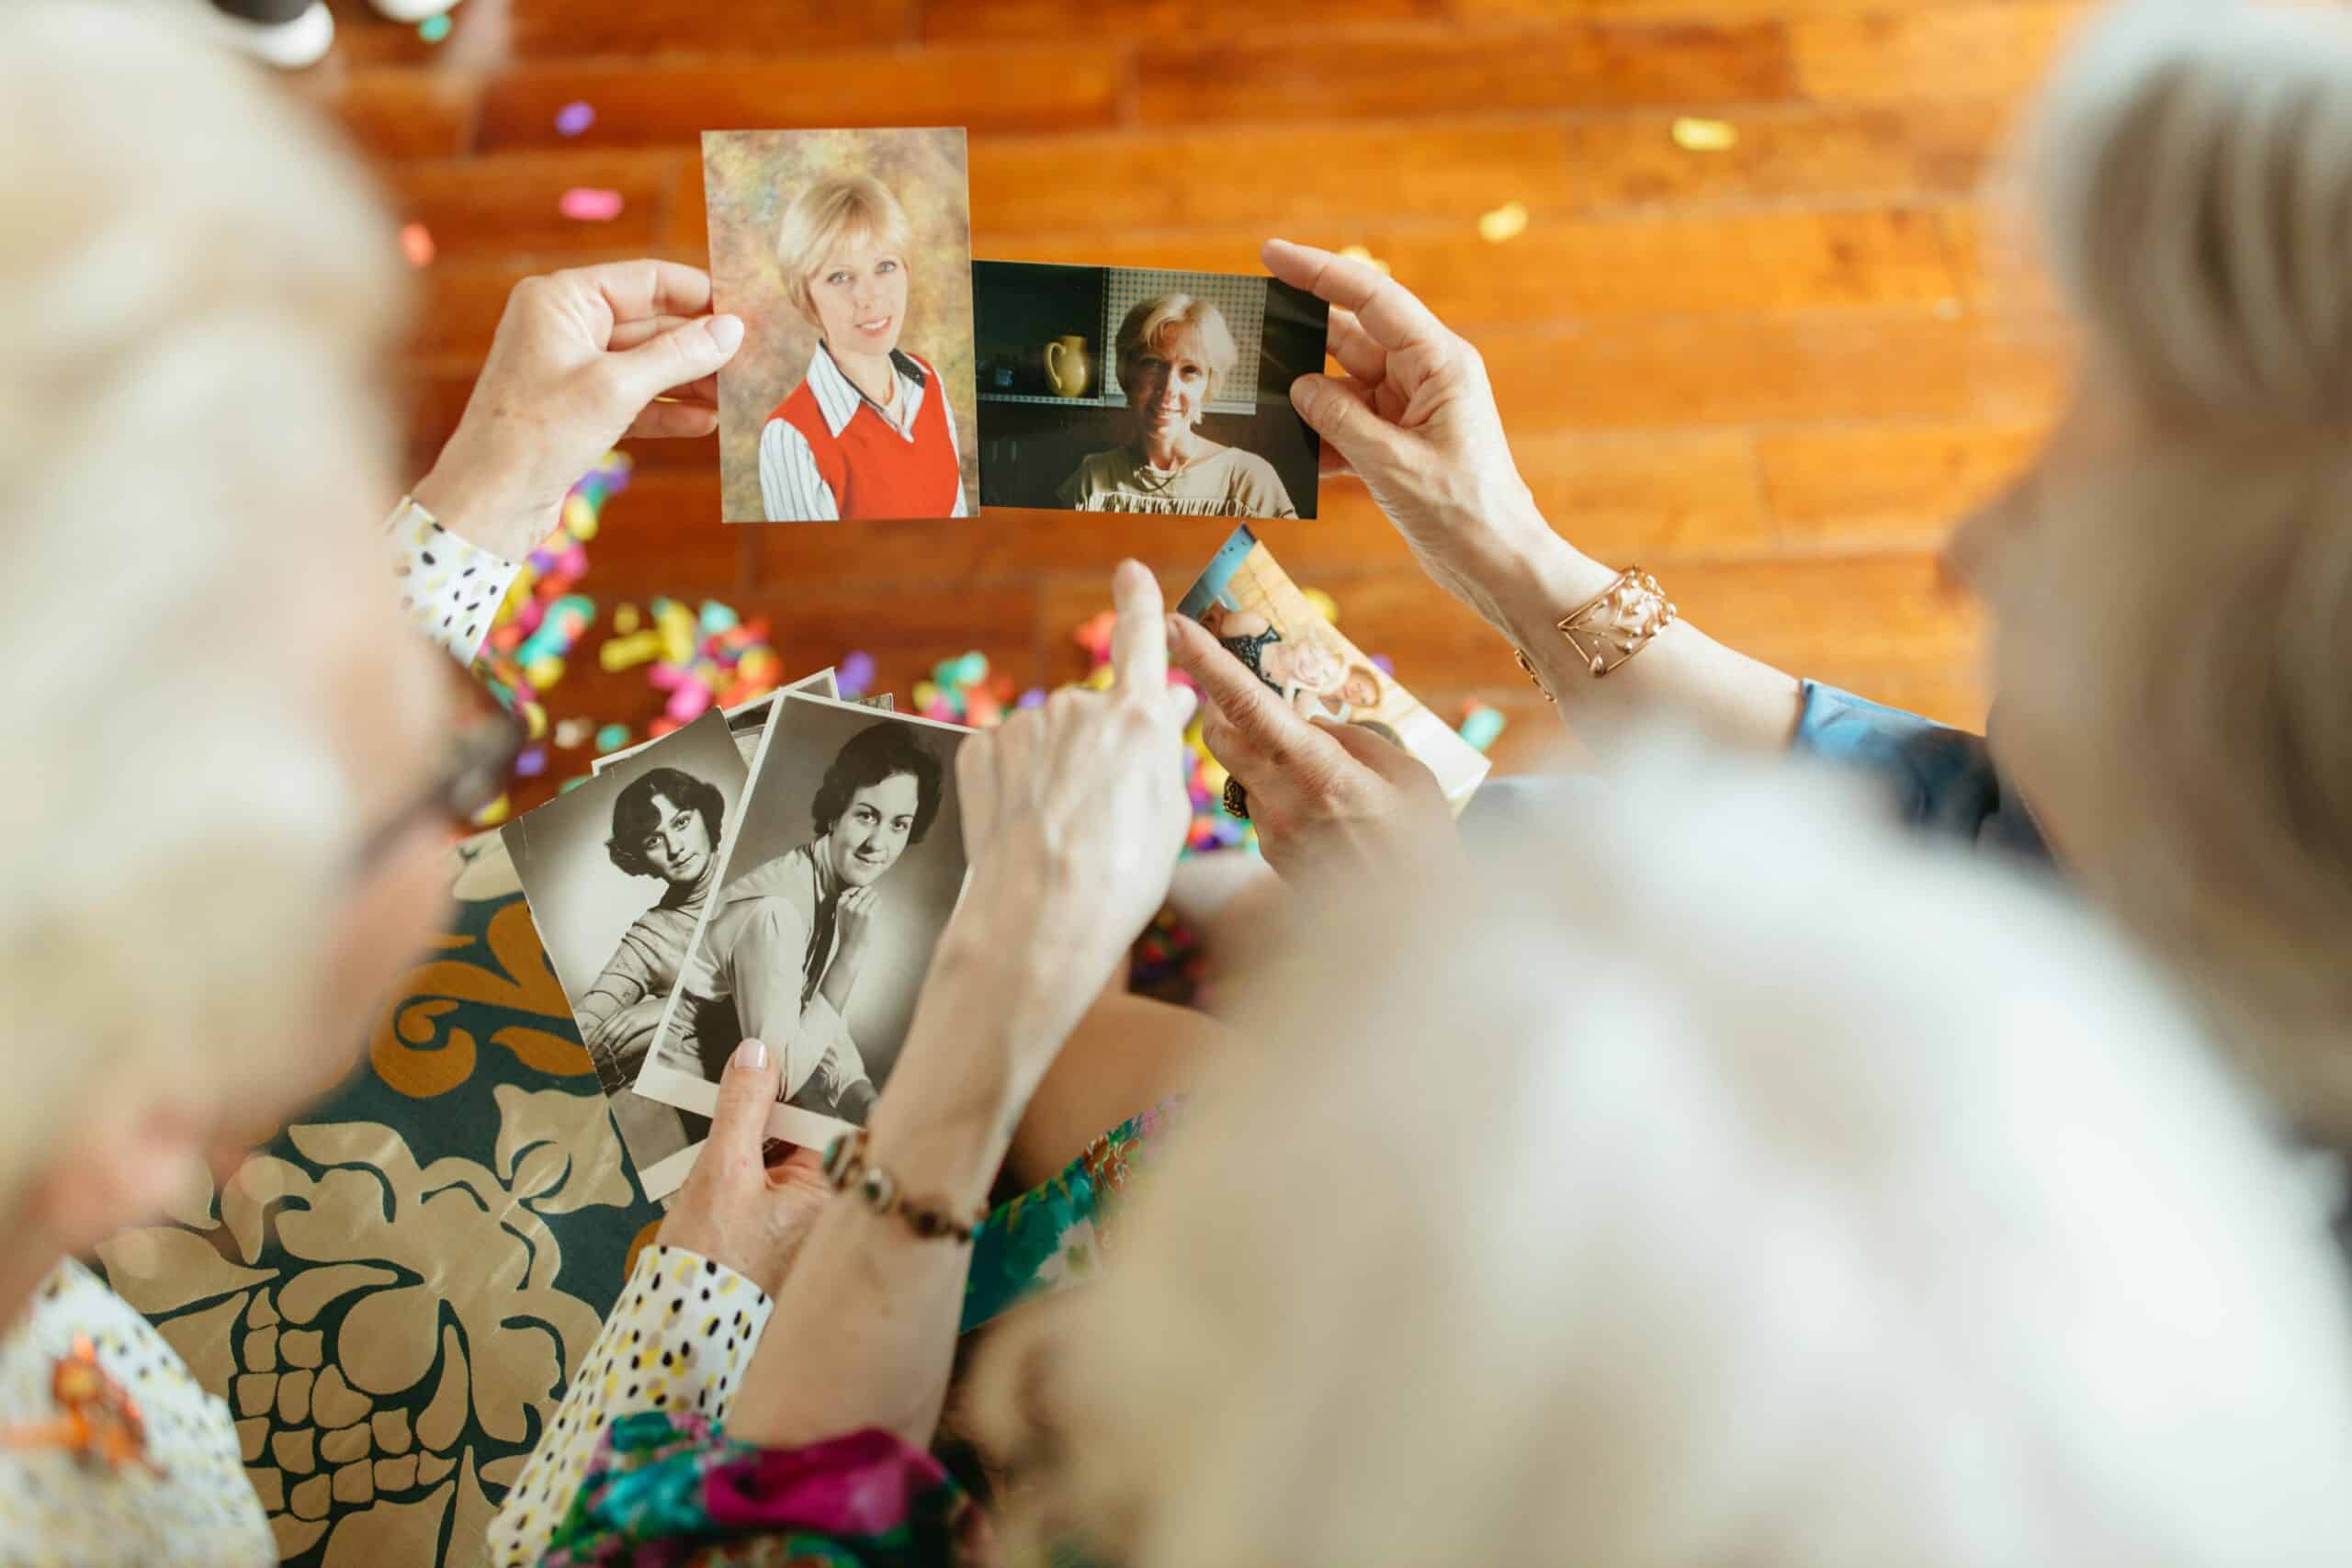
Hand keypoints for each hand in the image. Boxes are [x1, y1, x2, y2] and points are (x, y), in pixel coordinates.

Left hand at [410, 260, 743, 562]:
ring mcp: (572, 368)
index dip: (699, 294)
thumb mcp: (616, 388)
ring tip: (740, 394)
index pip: (646, 280)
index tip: (748, 310)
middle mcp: (566, 325)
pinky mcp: (579, 409)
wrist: (489, 500)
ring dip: (692, 380)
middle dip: (701, 344)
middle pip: (651, 323)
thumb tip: (732, 330)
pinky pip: (636, 399)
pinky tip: (708, 422)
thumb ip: (678, 355)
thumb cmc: (537, 433)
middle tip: (755, 357)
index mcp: (561, 299)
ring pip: (647, 364)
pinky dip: (669, 411)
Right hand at [655, 1038, 833, 1298]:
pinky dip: (747, 1161)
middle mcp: (829, 1206)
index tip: (774, 1056)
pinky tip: (717, 1153)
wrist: (683, 1328)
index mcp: (832, 1191)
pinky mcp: (780, 1230)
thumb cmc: (710, 1263)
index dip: (801, 1083)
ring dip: (754, 1133)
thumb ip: (743, 1107)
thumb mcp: (723, 1169)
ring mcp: (806, 1220)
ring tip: (722, 1115)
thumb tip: (758, 1056)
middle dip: (772, 1107)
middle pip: (808, 1132)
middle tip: (743, 1076)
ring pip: (786, 1152)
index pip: (831, 1115)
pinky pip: (771, 1177)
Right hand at [833, 885, 878, 956]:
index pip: (852, 890)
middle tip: (871, 895)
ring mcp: (859, 909)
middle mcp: (849, 905)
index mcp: (840, 903)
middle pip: (863, 891)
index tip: (861, 896)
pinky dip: (878, 901)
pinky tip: (878, 904)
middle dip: (868, 892)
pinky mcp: (869, 914)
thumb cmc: (848, 930)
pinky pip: (877, 901)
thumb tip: (861, 889)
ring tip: (875, 899)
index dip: (858, 892)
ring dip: (874, 896)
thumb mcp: (842, 914)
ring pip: (871, 895)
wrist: (851, 946)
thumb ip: (848, 902)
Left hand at [951, 560, 1193, 1049]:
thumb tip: (1168, 698)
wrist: (1040, 920)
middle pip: (1094, 716)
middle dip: (1099, 750)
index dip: (1138, 603)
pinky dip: (1016, 785)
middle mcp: (1077, 708)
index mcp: (1135, 721)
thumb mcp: (1166, 812)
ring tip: (1063, 833)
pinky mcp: (980, 751)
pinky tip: (1027, 827)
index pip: (1141, 641)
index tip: (1130, 573)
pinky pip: (1008, 757)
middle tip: (1103, 816)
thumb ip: (1163, 746)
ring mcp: (1023, 727)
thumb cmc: (1119, 879)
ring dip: (1055, 772)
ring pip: (1048, 740)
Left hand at [1168, 612, 1455, 883]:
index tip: (1177, 626)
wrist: (1414, 932)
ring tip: (1319, 766)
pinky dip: (1280, 790)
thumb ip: (1356, 742)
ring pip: (1242, 771)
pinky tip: (1325, 810)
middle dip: (1222, 705)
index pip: (1248, 706)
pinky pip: (1261, 804)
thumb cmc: (1425, 847)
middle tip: (1249, 689)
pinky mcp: (1271, 855)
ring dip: (1261, 754)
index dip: (1208, 663)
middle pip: (1221, 734)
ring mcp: (1270, 832)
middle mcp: (1282, 802)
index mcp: (1320, 773)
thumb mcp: (1411, 779)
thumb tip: (1311, 721)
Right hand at [1261, 238, 1561, 630]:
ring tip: (1253, 396)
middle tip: (1245, 326)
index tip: (1271, 254)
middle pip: (1350, 337)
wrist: (1497, 565)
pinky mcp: (1396, 444)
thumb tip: (1298, 387)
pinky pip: (1345, 426)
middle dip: (1299, 335)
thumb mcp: (1393, 464)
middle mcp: (1424, 376)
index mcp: (1438, 362)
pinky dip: (1318, 439)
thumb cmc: (1465, 512)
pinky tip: (1289, 455)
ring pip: (1341, 385)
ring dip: (1303, 397)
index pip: (1371, 299)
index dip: (1319, 272)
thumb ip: (1340, 420)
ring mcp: (1408, 410)